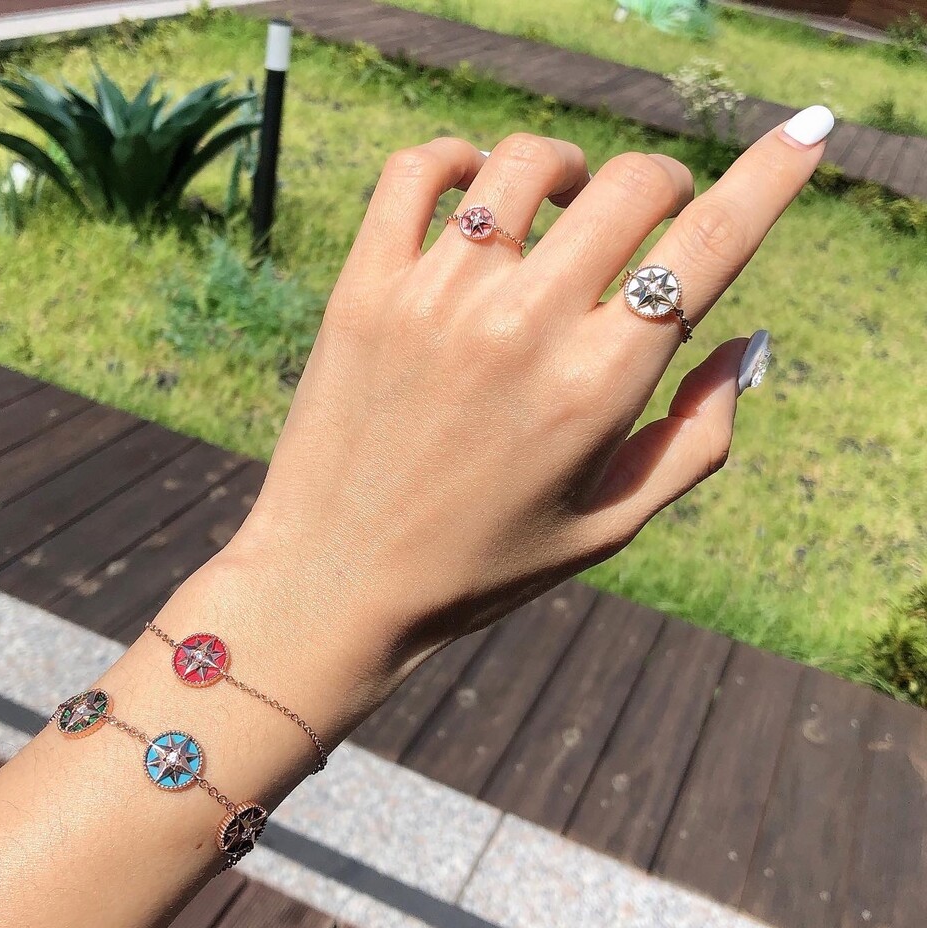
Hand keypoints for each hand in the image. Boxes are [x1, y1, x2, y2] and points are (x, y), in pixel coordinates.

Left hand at [231, 118, 828, 677]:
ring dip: (567, 169)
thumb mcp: (610, 526)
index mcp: (597, 388)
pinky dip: (458, 159)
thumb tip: (744, 343)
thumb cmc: (480, 565)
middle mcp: (523, 327)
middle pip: (630, 185)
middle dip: (662, 188)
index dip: (771, 179)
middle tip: (646, 220)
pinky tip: (473, 193)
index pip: (708, 248)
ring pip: (527, 161)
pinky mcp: (365, 287)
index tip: (808, 131)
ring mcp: (437, 298)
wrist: (335, 581)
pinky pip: (418, 170)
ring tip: (559, 206)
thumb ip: (697, 439)